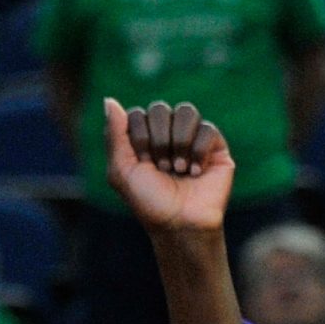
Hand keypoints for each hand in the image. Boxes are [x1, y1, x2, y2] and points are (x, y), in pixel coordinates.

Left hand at [105, 99, 234, 233]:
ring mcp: (191, 137)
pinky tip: (195, 172)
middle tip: (161, 168)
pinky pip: (207, 128)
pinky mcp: (215, 145)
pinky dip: (198, 152)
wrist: (180, 223)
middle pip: (160, 109)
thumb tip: (109, 100)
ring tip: (177, 170)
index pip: (136, 114)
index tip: (142, 164)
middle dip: (157, 142)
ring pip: (185, 111)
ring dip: (178, 144)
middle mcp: (166, 134)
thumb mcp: (122, 171)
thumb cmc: (149, 201)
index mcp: (142, 138)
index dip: (139, 138)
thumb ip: (115, 135)